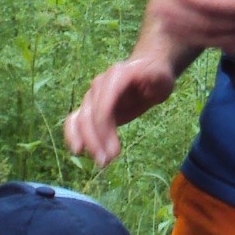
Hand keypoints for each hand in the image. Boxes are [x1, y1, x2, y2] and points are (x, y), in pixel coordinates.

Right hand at [64, 52, 177, 166]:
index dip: (104, 128)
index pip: (104, 104)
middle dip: (96, 140)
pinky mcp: (91, 107)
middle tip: (107, 161)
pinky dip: (73, 134)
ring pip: (80, 119)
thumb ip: (153, 79)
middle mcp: (99, 84)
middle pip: (90, 115)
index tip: (114, 151)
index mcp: (116, 76)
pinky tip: (78, 150)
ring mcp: (93, 95)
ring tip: (100, 161)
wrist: (146, 72)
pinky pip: (75, 120)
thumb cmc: (155, 76)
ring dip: (86, 141)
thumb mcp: (161, 77)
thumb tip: (146, 80)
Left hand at [154, 0, 234, 55]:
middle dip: (180, 19)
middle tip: (157, 10)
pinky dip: (209, 42)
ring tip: (168, 23)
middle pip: (207, 27)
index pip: (212, 6)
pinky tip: (199, 37)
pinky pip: (228, 44)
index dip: (188, 0)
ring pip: (214, 39)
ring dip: (189, 32)